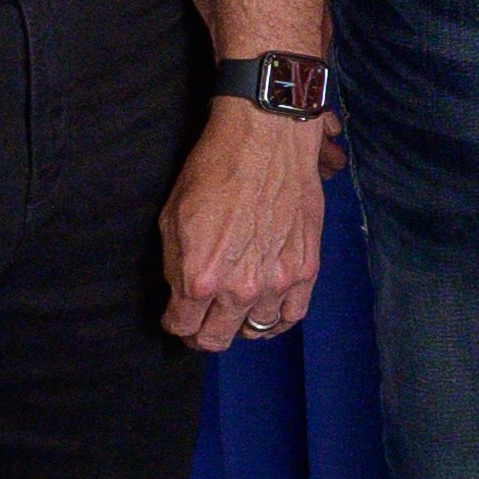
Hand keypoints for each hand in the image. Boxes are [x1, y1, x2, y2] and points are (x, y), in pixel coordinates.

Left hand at [161, 104, 327, 350]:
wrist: (265, 140)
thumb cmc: (214, 170)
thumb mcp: (172, 218)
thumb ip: (175, 266)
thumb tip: (181, 293)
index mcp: (199, 278)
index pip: (182, 327)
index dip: (176, 322)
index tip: (178, 315)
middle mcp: (239, 289)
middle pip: (217, 338)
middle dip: (203, 332)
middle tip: (202, 318)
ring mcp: (277, 282)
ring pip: (256, 330)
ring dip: (241, 323)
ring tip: (236, 309)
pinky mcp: (306, 269)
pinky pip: (293, 315)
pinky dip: (277, 319)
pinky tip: (267, 308)